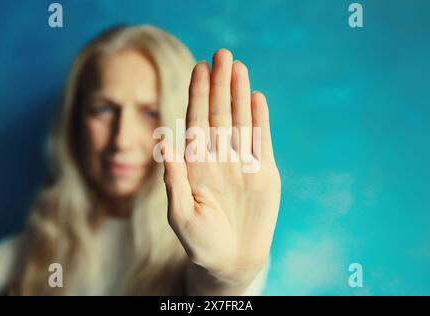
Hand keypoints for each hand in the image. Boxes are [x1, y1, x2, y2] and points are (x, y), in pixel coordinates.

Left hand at [162, 49, 280, 285]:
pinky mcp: (264, 171)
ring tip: (239, 68)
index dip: (197, 95)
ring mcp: (243, 162)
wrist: (231, 260)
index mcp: (196, 163)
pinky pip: (262, 140)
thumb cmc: (200, 242)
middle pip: (219, 113)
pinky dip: (259, 119)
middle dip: (219, 85)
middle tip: (221, 54)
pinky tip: (256, 97)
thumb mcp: (180, 213)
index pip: (196, 121)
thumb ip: (174, 179)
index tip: (198, 68)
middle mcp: (219, 156)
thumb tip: (165, 144)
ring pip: (241, 121)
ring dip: (240, 94)